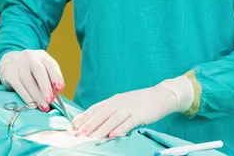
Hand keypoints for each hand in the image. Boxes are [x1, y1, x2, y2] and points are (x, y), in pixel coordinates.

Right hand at [0, 50, 64, 111]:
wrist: (9, 62)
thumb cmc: (31, 70)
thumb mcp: (41, 69)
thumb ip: (49, 80)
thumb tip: (55, 96)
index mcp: (42, 56)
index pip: (51, 64)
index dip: (56, 76)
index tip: (60, 89)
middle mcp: (30, 57)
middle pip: (38, 71)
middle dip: (45, 87)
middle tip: (50, 100)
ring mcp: (18, 64)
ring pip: (27, 80)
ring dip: (36, 96)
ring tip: (43, 107)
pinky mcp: (8, 73)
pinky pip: (18, 86)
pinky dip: (26, 97)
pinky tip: (32, 105)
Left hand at [72, 76, 193, 138]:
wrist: (160, 96)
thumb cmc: (139, 102)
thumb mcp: (121, 103)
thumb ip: (110, 110)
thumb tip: (95, 119)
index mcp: (112, 100)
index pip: (95, 109)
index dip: (84, 117)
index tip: (74, 125)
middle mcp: (118, 103)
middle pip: (101, 114)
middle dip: (88, 125)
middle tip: (78, 134)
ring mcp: (129, 109)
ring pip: (112, 119)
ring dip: (100, 129)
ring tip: (91, 137)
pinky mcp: (139, 115)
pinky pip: (128, 123)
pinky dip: (120, 129)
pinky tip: (112, 136)